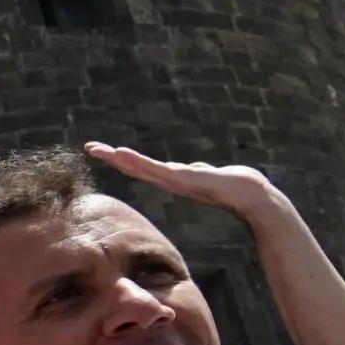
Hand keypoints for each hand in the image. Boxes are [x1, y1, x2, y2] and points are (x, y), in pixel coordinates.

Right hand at [84, 142, 292, 228]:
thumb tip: (195, 168)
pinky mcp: (182, 179)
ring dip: (121, 160)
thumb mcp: (210, 174)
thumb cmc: (236, 186)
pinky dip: (138, 162)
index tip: (105, 150)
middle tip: (91, 147)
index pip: (144, 167)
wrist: (253, 197)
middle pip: (136, 167)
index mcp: (175, 179)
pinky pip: (155, 170)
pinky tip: (125, 154)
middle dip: (113, 157)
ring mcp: (176, 181)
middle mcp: (171, 181)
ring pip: (142, 168)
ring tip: (102, 150)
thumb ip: (199, 171)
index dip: (124, 160)